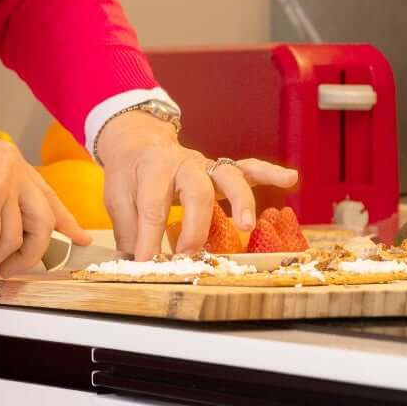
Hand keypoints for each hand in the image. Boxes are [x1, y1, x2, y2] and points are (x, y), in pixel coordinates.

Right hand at [0, 137, 93, 275]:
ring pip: (10, 242)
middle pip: (42, 224)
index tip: (81, 238)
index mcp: (10, 161)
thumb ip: (0, 205)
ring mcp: (0, 183)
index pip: (47, 195)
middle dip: (28, 256)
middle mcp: (11, 167)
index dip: (66, 222)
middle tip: (9, 270)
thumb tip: (22, 241)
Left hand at [94, 110, 298, 261]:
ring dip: (240, 201)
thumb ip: (128, 229)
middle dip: (195, 225)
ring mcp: (206, 166)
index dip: (149, 238)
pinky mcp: (220, 170)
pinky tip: (290, 178)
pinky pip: (248, 168)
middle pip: (196, 191)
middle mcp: (184, 164)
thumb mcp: (116, 196)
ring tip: (246, 225)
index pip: (153, 206)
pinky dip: (270, 173)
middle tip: (188, 252)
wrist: (140, 142)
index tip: (146, 264)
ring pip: (228, 177)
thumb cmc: (130, 172)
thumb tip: (135, 262)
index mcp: (152, 168)